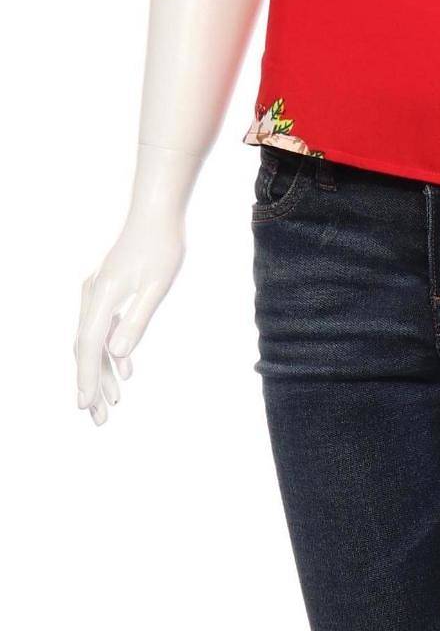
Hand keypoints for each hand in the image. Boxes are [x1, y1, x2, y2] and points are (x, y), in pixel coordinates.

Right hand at [76, 219, 183, 425]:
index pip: (90, 346)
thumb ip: (138, 319)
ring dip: (102, 371)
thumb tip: (118, 354)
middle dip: (91, 385)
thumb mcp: (157, 286)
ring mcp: (96, 292)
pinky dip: (111, 350)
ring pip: (93, 340)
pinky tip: (126, 370)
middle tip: (98, 419)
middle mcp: (92, 295)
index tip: (86, 406)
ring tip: (112, 402)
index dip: (88, 378)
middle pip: (86, 348)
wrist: (156, 212)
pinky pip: (102, 326)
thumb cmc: (163, 245)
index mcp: (103, 296)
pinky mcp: (106, 290)